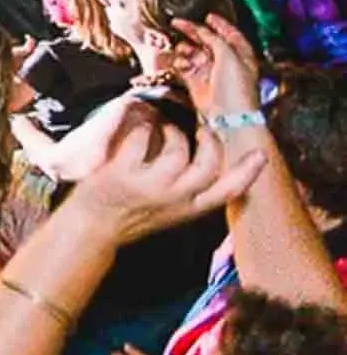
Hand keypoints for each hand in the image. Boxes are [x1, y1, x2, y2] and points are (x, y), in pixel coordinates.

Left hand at [66, 116, 261, 245]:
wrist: (94, 227)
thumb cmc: (133, 213)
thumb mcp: (171, 210)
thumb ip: (191, 191)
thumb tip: (206, 155)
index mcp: (190, 209)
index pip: (228, 192)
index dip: (248, 172)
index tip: (261, 154)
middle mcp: (173, 199)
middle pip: (207, 165)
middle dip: (208, 140)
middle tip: (201, 128)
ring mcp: (148, 187)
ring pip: (176, 148)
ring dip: (170, 130)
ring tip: (162, 128)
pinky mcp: (123, 174)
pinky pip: (141, 139)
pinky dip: (139, 129)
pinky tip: (136, 131)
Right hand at [168, 13, 262, 124]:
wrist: (227, 116)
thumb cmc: (236, 88)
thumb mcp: (228, 55)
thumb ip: (213, 38)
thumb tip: (201, 29)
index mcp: (240, 54)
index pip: (230, 33)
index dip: (219, 24)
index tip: (208, 16)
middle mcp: (225, 61)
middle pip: (207, 40)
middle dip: (193, 31)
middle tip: (178, 24)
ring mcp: (210, 71)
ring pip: (193, 52)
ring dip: (185, 49)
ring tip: (183, 51)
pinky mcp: (196, 82)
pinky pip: (183, 66)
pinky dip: (180, 63)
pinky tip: (182, 64)